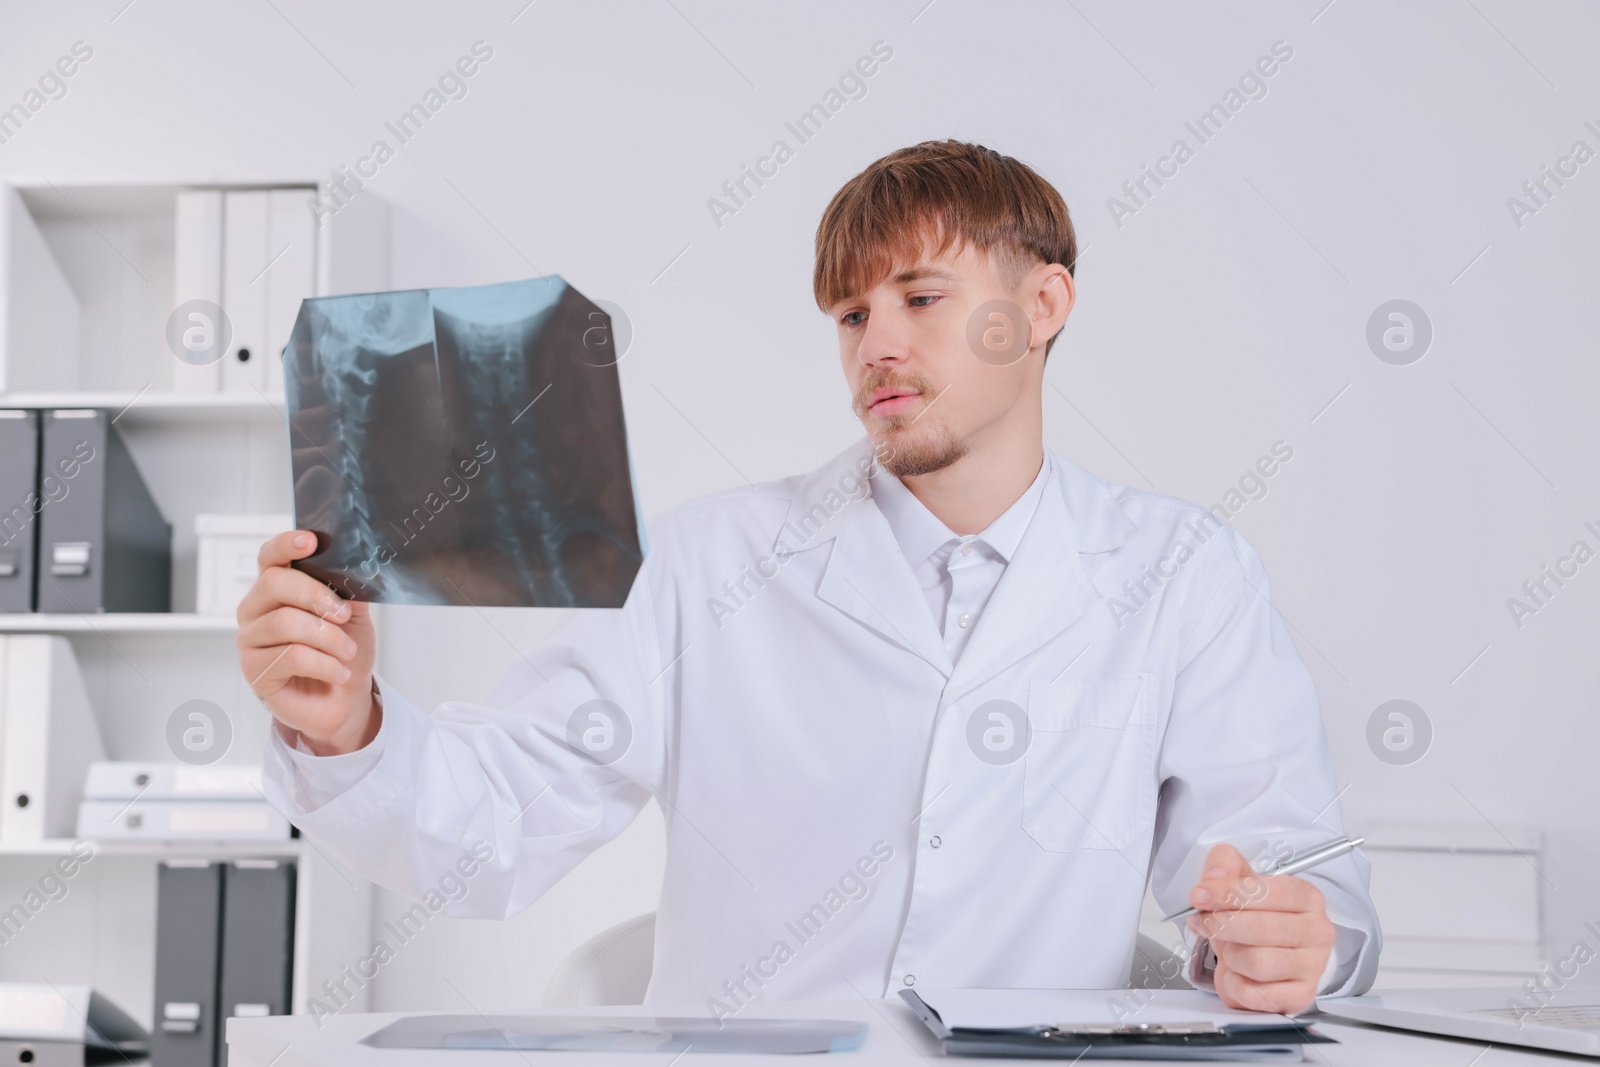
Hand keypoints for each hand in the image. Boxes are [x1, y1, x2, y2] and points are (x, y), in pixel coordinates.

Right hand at [236, 530, 379, 754]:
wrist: (345, 699)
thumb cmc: (344, 651)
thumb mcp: (353, 614)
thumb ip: (347, 588)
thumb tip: (353, 564)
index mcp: (276, 588)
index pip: (270, 557)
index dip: (286, 545)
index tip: (311, 541)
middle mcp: (255, 609)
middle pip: (274, 584)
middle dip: (317, 596)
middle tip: (345, 615)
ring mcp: (250, 640)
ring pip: (285, 623)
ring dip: (328, 637)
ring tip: (348, 652)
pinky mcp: (255, 671)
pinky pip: (291, 657)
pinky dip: (325, 664)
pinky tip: (339, 673)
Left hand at [1185, 843, 1335, 1014]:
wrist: (1271, 950)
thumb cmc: (1258, 913)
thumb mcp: (1240, 878)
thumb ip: (1224, 865)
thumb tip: (1212, 880)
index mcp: (1306, 897)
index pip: (1269, 893)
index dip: (1227, 893)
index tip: (1198, 895)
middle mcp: (1317, 932)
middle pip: (1261, 929)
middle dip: (1220, 925)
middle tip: (1202, 922)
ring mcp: (1312, 967)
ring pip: (1256, 963)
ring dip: (1229, 956)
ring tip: (1228, 949)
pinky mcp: (1299, 996)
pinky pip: (1253, 994)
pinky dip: (1233, 984)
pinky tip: (1236, 973)